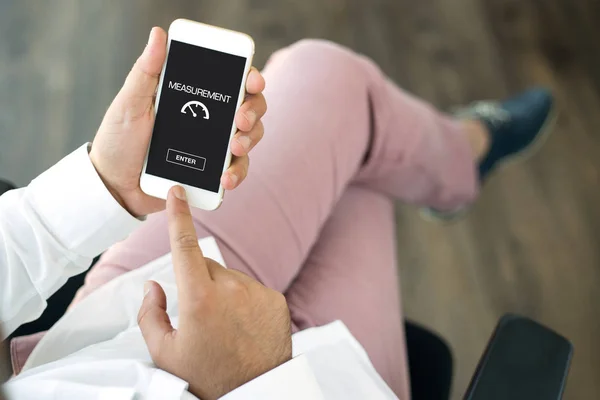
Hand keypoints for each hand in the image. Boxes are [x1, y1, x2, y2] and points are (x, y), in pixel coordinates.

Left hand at [89, 27, 266, 216]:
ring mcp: (214, 147)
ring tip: (234, 148)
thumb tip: (158, 35)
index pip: (231, 81)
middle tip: (240, 119)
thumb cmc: (119, 141)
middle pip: (249, 108)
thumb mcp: (130, 103)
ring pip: (249, 138)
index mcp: (193, 97)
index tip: (251, 81)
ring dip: (249, 141)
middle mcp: (210, 120)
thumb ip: (146, 72)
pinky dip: (237, 173)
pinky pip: (236, 171)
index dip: (249, 78)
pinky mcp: (212, 174)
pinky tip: (225, 178)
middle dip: (252, 111)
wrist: (114, 185)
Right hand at [137, 186, 291, 399]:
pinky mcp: (275, 300)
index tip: (178, 192)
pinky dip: (243, 300)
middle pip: (205, 266)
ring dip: (222, 291)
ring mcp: (256, 293)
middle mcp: (231, 289)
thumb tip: (154, 286)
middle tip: (200, 315)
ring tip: (224, 326)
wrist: (255, 392)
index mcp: (199, 298)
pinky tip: (243, 326)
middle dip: (197, 280)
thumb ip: (151, 314)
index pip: (183, 246)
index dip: (178, 216)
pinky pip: (251, 289)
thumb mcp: (164, 353)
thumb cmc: (207, 376)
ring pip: (229, 278)